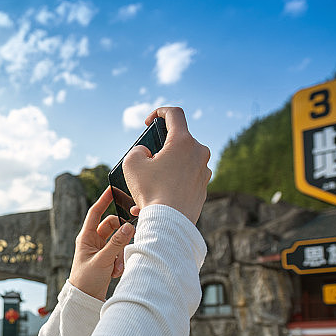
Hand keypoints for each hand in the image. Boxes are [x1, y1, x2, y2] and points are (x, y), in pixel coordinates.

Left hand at [68, 187, 136, 300]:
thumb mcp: (103, 260)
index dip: (104, 200)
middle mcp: (92, 240)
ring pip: (118, 240)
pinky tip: (114, 273)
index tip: (112, 188)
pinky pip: (119, 252)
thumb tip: (129, 226)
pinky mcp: (107, 258)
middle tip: (128, 238)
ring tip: (115, 267)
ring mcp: (100, 249)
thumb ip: (117, 244)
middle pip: (112, 226)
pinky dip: (119, 261)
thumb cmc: (87, 279)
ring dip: (120, 253)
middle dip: (120, 235)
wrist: (85, 299)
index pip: (95, 213)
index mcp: (85, 237)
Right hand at [122, 107, 211, 223]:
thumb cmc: (152, 192)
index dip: (159, 112)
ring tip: (146, 188)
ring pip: (181, 163)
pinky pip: (184, 180)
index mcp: (183, 142)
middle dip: (160, 149)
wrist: (170, 224)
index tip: (149, 121)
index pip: (174, 114)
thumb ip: (137, 151)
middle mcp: (199, 153)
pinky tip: (155, 200)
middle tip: (146, 161)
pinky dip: (170, 184)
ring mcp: (203, 171)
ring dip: (164, 170)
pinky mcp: (203, 188)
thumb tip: (146, 153)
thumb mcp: (132, 164)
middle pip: (178, 141)